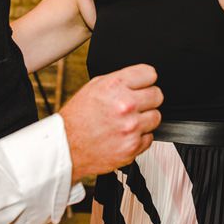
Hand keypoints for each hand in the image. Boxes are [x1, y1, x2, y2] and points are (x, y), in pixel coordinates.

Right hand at [59, 64, 161, 181]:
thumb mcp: (95, 86)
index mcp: (116, 86)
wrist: (65, 149)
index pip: (150, 74)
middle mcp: (126, 105)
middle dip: (147, 99)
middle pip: (157, 95)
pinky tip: (124, 136)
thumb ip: (121, 80)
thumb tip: (141, 78)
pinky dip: (140, 138)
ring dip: (145, 119)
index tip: (140, 86)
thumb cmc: (77, 118)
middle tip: (134, 106)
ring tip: (127, 122)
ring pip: (156, 117)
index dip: (145, 81)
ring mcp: (130, 128)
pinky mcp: (131, 148)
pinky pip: (149, 138)